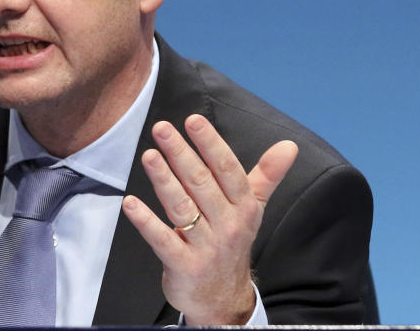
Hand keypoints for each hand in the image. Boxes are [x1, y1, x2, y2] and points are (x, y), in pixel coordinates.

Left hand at [121, 114, 297, 324]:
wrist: (224, 299)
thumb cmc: (232, 242)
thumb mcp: (253, 209)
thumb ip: (267, 175)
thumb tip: (289, 145)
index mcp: (244, 207)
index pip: (227, 170)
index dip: (210, 144)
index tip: (193, 120)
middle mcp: (227, 225)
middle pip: (201, 184)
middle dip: (181, 154)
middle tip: (162, 128)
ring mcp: (205, 246)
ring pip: (182, 207)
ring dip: (164, 180)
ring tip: (149, 156)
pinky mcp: (183, 265)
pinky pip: (162, 240)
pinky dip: (146, 222)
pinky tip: (130, 203)